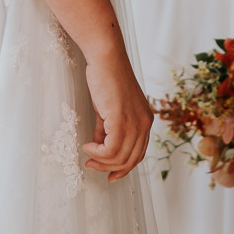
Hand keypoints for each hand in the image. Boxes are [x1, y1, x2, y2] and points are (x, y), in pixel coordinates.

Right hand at [82, 48, 152, 181]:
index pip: (138, 154)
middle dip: (109, 168)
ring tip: (88, 155)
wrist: (106, 59)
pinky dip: (97, 152)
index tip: (108, 174)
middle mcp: (145, 124)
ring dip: (101, 161)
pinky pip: (111, 149)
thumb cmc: (106, 79)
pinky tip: (88, 145)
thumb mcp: (109, 110)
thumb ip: (107, 130)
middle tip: (92, 166)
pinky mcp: (122, 120)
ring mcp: (135, 123)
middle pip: (130, 160)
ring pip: (120, 158)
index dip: (123, 168)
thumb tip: (100, 147)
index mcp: (145, 121)